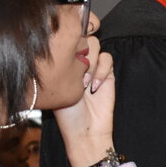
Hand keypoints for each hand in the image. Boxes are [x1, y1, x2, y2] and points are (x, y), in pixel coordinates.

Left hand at [52, 36, 115, 165]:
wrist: (85, 130)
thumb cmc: (66, 114)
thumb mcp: (57, 87)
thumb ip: (59, 65)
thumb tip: (60, 44)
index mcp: (61, 62)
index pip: (65, 38)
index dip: (67, 38)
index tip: (64, 48)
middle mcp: (77, 61)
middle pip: (81, 36)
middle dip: (78, 52)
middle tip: (75, 74)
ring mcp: (93, 66)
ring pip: (94, 44)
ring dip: (90, 61)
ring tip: (84, 83)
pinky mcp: (108, 73)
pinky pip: (107, 58)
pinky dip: (102, 69)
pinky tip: (95, 85)